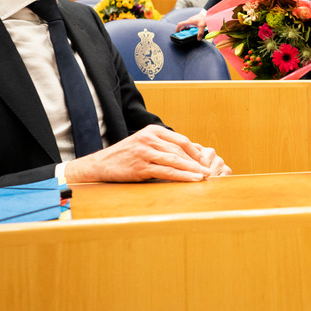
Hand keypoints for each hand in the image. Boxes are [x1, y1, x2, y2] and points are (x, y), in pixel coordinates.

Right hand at [66, 124, 228, 182]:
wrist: (100, 165)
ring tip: (205, 176)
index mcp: (152, 131)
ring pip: (175, 161)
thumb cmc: (125, 156)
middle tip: (209, 170)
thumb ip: (162, 146)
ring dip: (193, 169)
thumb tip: (187, 154)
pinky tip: (192, 179)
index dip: (195, 151)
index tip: (204, 161)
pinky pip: (166, 172)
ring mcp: (145, 152)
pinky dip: (182, 176)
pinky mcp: (141, 167)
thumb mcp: (143, 143)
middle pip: (180, 150)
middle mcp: (149, 139)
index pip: (180, 140)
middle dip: (197, 162)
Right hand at [175, 12, 206, 36]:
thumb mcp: (202, 26)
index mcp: (189, 21)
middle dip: (180, 30)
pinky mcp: (193, 21)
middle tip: (180, 35)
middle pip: (182, 25)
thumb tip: (198, 39)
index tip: (176, 32)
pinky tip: (190, 31)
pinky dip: (187, 28)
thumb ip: (200, 33)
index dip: (177, 28)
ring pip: (185, 25)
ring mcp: (191, 21)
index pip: (180, 24)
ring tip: (185, 34)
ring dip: (184, 29)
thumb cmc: (204, 18)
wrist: (206, 14)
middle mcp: (189, 21)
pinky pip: (188, 25)